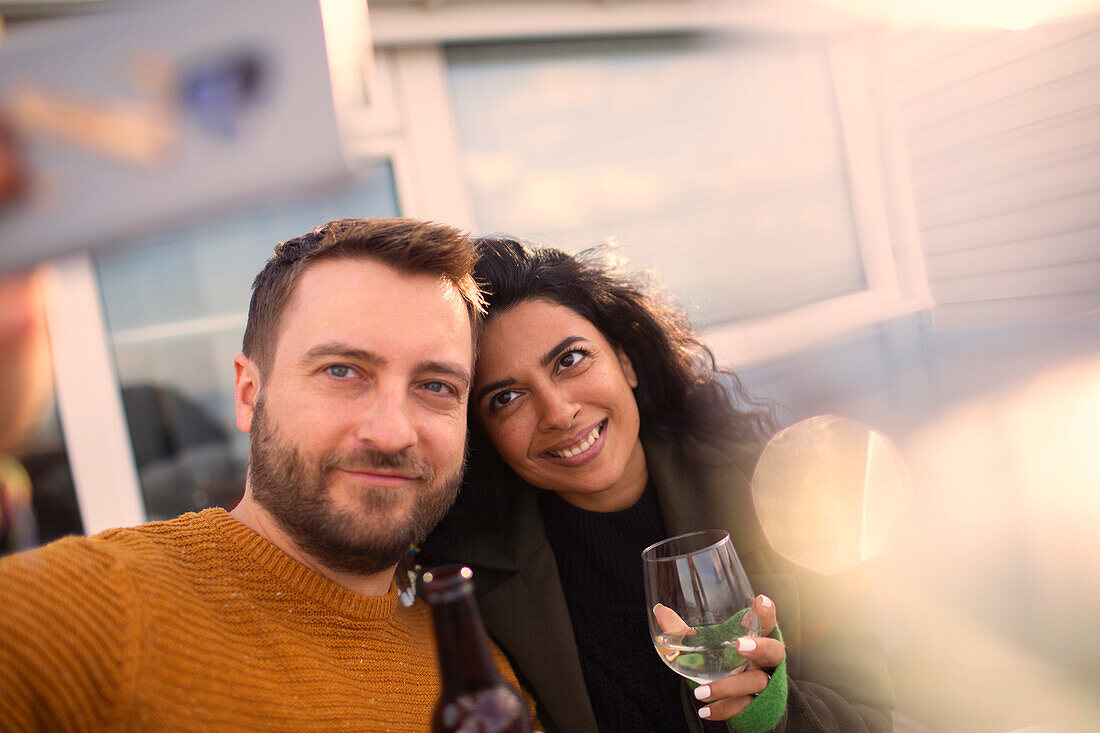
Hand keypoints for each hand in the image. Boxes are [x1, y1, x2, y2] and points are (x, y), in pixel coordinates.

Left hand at [692, 595, 785, 720]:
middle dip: (760, 647)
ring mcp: (764, 682)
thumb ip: (683, 630)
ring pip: (757, 683)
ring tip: (701, 692)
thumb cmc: (722, 661)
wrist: (740, 699)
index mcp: (755, 638)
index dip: (766, 612)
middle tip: (739, 646)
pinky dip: (725, 710)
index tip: (760, 600)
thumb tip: (660, 611)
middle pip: (775, 651)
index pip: (767, 622)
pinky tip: (705, 711)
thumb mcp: (706, 645)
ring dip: (729, 687)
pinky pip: (745, 708)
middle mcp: (765, 660)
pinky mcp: (758, 705)